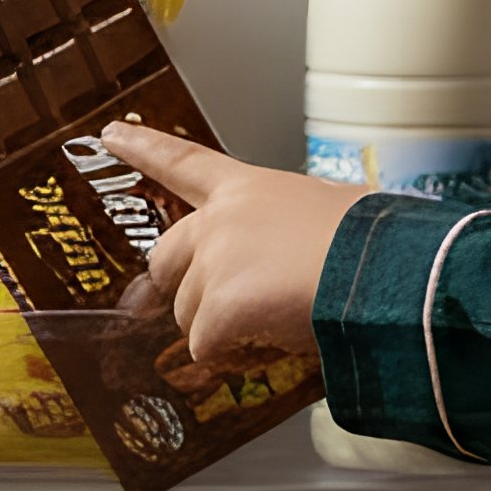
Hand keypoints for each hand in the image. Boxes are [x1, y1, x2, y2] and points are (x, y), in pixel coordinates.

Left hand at [108, 122, 348, 365]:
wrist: (382, 270)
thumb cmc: (372, 241)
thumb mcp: (326, 211)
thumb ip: (284, 227)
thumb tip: (293, 261)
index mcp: (250, 189)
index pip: (185, 162)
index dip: (145, 149)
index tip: (109, 136)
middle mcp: (221, 221)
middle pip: (165, 256)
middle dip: (182, 286)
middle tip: (221, 305)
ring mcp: (215, 264)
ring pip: (189, 314)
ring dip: (225, 328)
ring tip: (280, 318)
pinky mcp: (218, 308)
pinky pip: (208, 348)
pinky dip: (239, 354)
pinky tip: (276, 338)